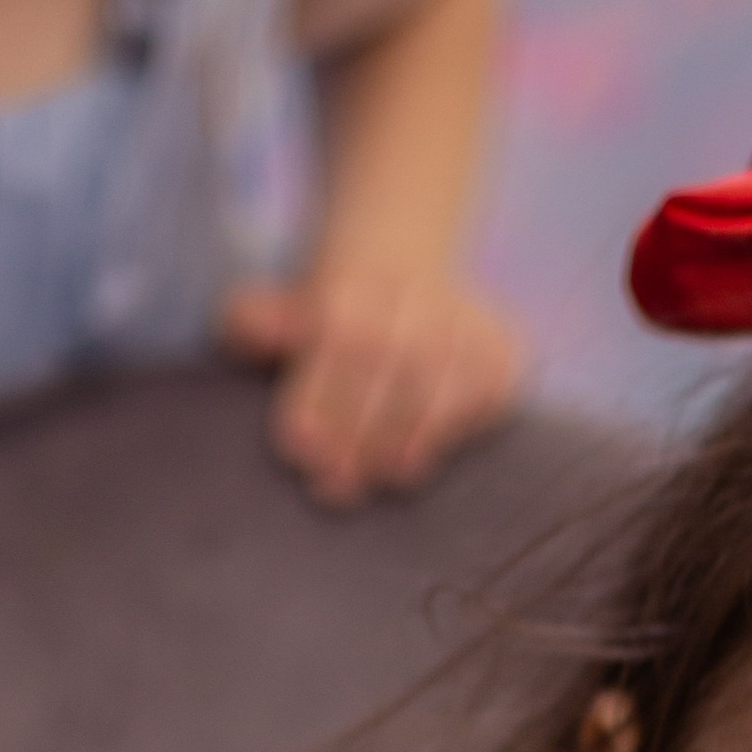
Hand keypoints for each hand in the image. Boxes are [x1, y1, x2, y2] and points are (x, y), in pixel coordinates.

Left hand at [223, 264, 521, 500]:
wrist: (399, 266)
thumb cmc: (331, 314)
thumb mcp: (284, 309)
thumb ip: (258, 322)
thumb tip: (248, 328)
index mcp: (354, 279)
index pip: (343, 336)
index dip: (322, 396)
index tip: (301, 450)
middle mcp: (414, 291)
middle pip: (394, 359)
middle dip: (363, 428)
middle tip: (336, 485)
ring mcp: (465, 317)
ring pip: (445, 374)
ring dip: (413, 434)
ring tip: (386, 476)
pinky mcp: (504, 346)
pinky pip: (491, 387)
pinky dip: (460, 425)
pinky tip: (422, 459)